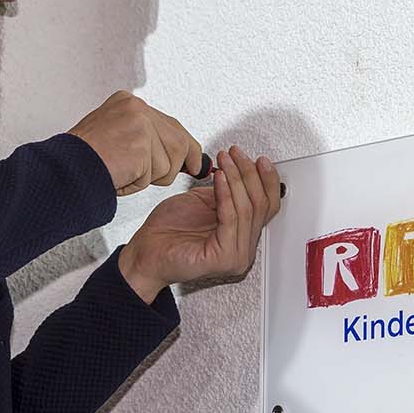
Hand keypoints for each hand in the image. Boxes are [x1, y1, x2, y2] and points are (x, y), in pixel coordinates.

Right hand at [68, 91, 202, 197]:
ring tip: (123, 170)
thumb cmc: (83, 160)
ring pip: (170, 162)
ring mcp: (139, 123)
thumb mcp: (116, 138)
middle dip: (175, 164)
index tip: (194, 161)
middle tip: (164, 172)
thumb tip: (184, 157)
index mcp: (128, 102)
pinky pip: (155, 175)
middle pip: (179, 142)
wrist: (62, 168)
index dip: (183, 147)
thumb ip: (145, 140)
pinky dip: (137, 184)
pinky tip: (118, 174)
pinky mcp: (141, 144)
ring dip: (149, 177)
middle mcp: (136, 107)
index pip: (170, 124)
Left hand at [119, 147, 282, 302]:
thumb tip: (239, 171)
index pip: (267, 206)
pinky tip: (220, 177)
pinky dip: (226, 194)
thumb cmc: (168, 230)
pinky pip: (230, 219)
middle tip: (237, 154)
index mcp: (242, 237)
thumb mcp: (204, 202)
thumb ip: (225, 193)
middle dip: (249, 173)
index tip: (259, 160)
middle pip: (260, 205)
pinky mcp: (224, 258)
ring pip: (247, 210)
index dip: (266, 180)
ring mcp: (236, 256)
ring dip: (237, 178)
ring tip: (226, 160)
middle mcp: (243, 249)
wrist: (146, 251)